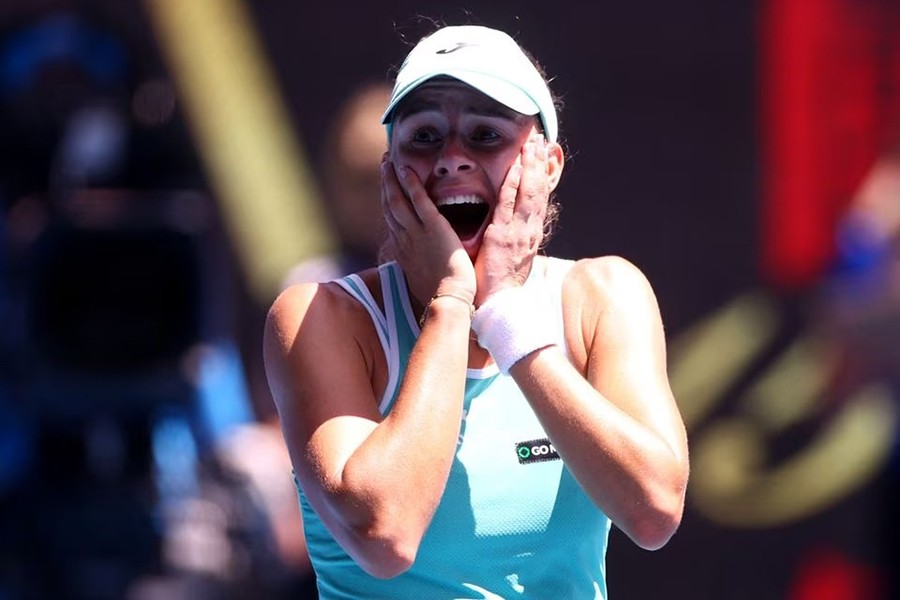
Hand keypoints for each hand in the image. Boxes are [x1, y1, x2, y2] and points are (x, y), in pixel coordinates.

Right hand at [381, 158, 475, 305]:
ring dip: (391, 178)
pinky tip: (405, 168)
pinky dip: (410, 182)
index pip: (392, 221)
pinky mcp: (433, 226)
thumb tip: (420, 268)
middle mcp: (404, 239)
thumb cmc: (441, 295)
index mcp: (404, 251)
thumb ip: (421, 267)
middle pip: (389, 206)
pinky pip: (418, 199)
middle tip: (384, 166)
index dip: (387, 202)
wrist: (449, 299)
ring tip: (388, 161)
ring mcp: (416, 232)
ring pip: (397, 199)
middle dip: (385, 184)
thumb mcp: (423, 280)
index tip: (386, 189)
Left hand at [474, 133, 549, 305]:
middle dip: (540, 164)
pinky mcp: (502, 235)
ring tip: (532, 145)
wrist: (498, 303)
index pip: (540, 198)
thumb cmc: (501, 282)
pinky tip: (516, 166)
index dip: (543, 175)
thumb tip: (517, 226)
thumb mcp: (515, 256)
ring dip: (531, 166)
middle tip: (541, 141)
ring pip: (529, 192)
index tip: (543, 157)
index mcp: (531, 234)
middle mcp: (530, 230)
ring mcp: (518, 231)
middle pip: (539, 190)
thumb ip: (517, 238)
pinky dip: (514, 183)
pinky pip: (509, 204)